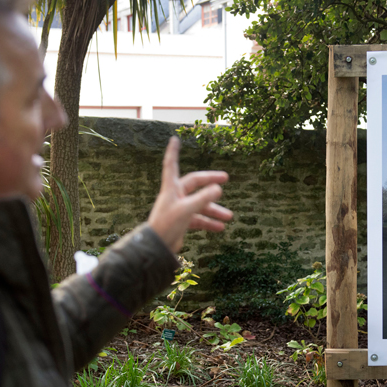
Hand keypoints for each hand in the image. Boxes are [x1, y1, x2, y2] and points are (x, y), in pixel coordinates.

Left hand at [147, 137, 232, 253]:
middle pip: (195, 184)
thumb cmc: (167, 225)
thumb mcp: (187, 210)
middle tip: (226, 180)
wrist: (157, 247)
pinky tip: (220, 228)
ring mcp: (179, 208)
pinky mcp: (182, 221)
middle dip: (210, 183)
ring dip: (214, 210)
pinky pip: (198, 219)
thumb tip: (219, 189)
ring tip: (229, 216)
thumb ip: (203, 199)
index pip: (171, 164)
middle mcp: (175, 195)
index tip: (174, 139)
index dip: (173, 152)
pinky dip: (209, 222)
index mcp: (171, 188)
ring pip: (200, 205)